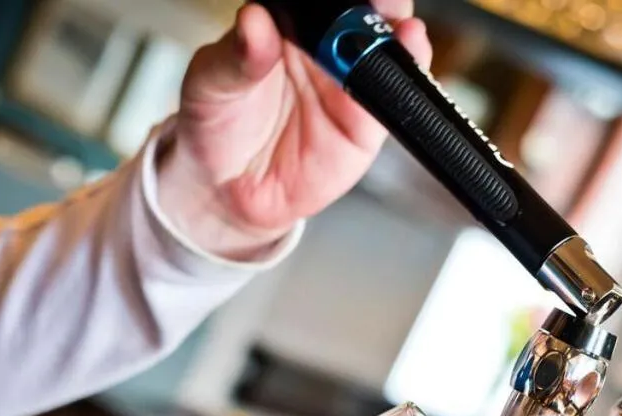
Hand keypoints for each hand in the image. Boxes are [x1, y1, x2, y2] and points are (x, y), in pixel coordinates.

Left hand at [156, 0, 432, 260]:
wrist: (226, 191)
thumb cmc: (216, 126)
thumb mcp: (211, 85)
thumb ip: (237, 55)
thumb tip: (253, 21)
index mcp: (285, 24)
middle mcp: (322, 49)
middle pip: (363, 11)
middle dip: (379, 2)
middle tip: (377, 0)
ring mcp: (348, 83)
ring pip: (387, 44)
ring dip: (398, 28)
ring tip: (397, 25)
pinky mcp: (366, 122)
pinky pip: (396, 92)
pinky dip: (410, 66)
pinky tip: (409, 47)